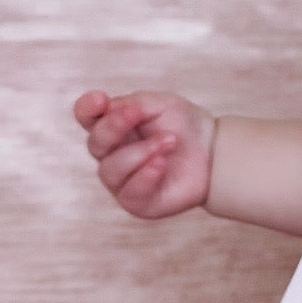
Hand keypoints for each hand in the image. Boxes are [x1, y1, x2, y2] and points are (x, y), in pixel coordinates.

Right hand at [73, 88, 216, 219]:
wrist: (215, 152)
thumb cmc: (184, 126)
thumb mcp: (162, 105)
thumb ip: (135, 104)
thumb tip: (111, 109)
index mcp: (113, 127)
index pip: (86, 118)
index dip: (87, 109)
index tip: (100, 100)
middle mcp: (111, 154)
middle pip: (95, 143)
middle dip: (114, 126)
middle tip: (138, 114)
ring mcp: (122, 180)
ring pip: (110, 169)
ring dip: (140, 152)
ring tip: (169, 142)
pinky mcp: (137, 202)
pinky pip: (129, 192)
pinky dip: (145, 175)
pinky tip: (162, 164)